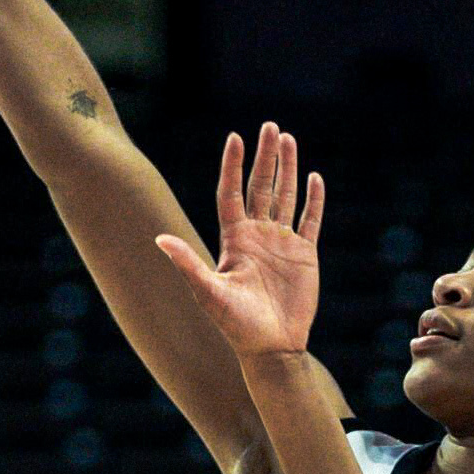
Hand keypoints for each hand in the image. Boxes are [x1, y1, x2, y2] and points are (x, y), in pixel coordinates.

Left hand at [156, 123, 323, 358]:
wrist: (270, 347)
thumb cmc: (235, 325)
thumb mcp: (208, 292)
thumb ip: (187, 263)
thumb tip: (159, 240)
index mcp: (234, 239)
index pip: (231, 193)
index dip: (233, 166)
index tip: (235, 137)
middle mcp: (257, 235)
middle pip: (260, 186)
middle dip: (265, 157)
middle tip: (269, 126)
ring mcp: (282, 243)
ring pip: (286, 196)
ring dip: (288, 169)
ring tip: (288, 139)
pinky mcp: (305, 255)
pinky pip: (311, 221)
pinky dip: (314, 200)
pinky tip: (315, 178)